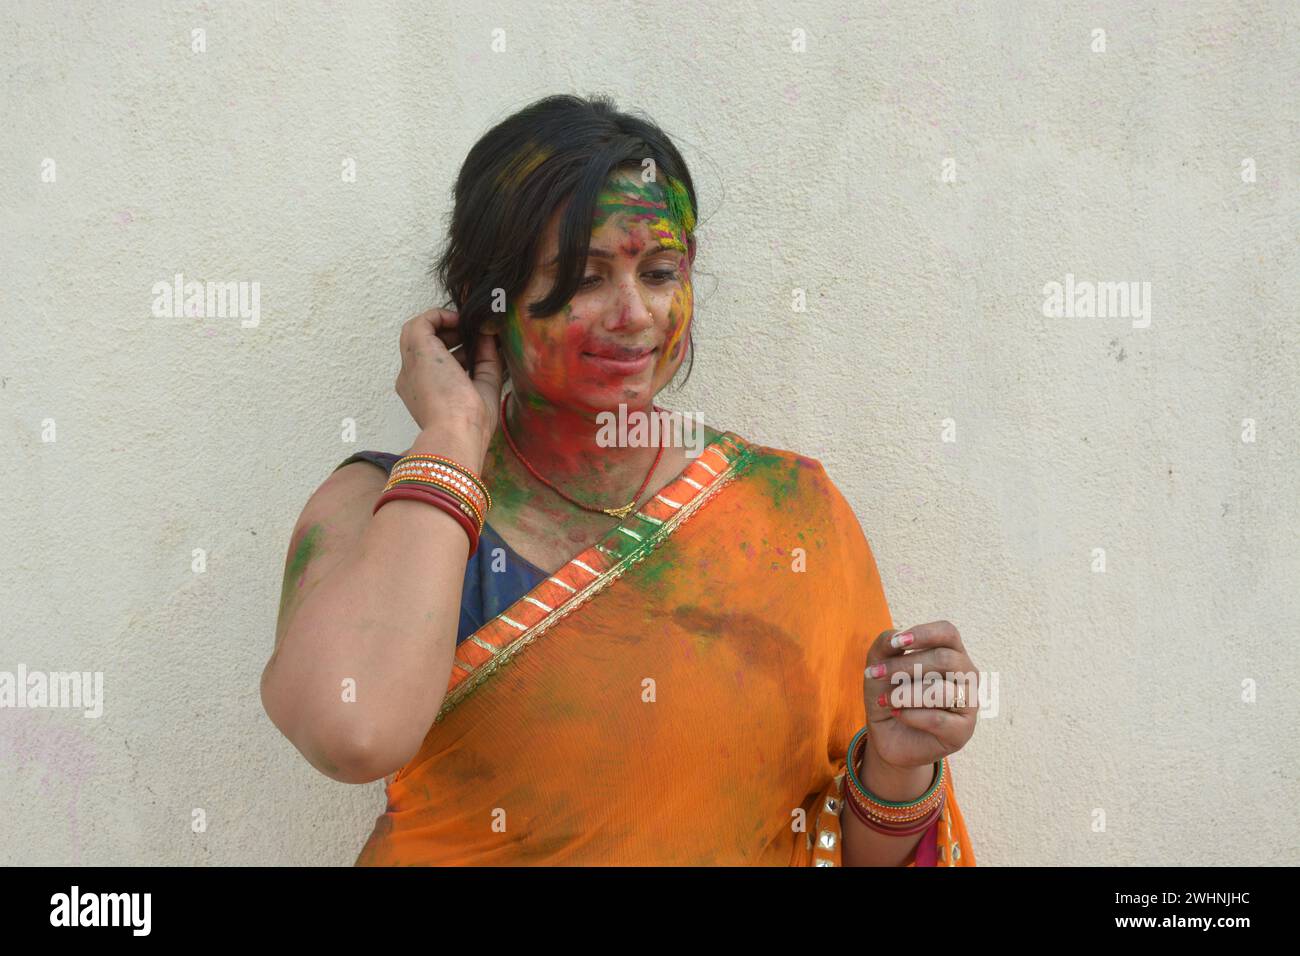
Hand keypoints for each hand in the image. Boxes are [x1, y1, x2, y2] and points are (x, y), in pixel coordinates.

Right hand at [394, 308, 503, 447]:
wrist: (455, 432)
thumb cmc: (469, 423)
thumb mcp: (484, 388)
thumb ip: (486, 360)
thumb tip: (489, 336)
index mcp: (423, 394)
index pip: (435, 366)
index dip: (456, 352)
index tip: (479, 350)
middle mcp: (411, 378)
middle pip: (425, 348)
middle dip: (451, 337)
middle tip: (477, 337)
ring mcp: (410, 364)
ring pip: (418, 333)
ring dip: (443, 324)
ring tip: (468, 327)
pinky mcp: (416, 349)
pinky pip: (421, 322)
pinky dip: (441, 315)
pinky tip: (461, 322)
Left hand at [861, 621, 977, 771]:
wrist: (887, 733)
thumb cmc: (889, 692)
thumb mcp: (879, 664)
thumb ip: (886, 645)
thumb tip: (896, 638)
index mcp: (952, 652)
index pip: (948, 632)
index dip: (923, 634)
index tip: (896, 643)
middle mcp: (967, 675)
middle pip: (945, 659)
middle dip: (904, 666)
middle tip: (875, 673)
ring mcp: (969, 703)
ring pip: (941, 691)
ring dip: (904, 694)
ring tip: (885, 700)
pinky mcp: (963, 730)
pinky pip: (937, 719)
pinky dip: (910, 715)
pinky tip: (896, 713)